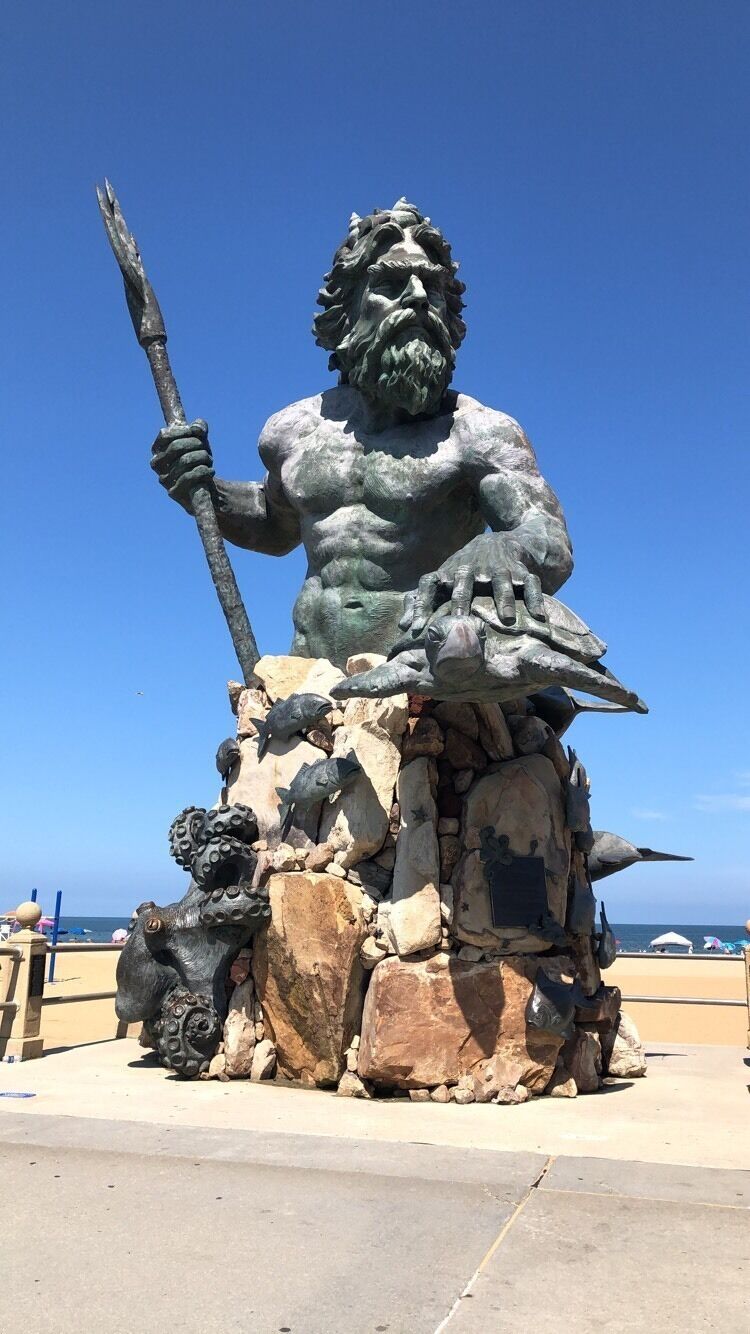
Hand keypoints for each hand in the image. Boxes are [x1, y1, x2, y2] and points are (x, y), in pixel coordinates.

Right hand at [150, 419, 214, 510]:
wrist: (205, 484)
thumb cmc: (199, 458)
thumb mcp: (200, 439)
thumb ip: (199, 428)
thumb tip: (197, 427)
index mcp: (158, 449)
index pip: (165, 434)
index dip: (184, 431)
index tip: (197, 433)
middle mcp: (156, 463)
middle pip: (176, 446)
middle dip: (197, 444)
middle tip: (206, 449)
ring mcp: (163, 479)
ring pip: (185, 460)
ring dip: (203, 458)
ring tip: (209, 461)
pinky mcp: (173, 492)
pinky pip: (189, 477)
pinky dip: (203, 471)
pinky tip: (209, 472)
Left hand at [400, 533, 545, 632]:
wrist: (503, 541)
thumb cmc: (467, 569)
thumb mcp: (444, 580)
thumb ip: (423, 602)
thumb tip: (403, 628)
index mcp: (449, 573)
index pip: (429, 585)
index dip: (421, 605)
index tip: (416, 630)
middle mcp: (472, 569)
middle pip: (464, 583)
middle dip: (462, 600)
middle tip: (460, 621)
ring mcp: (498, 568)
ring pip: (501, 582)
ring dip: (503, 599)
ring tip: (507, 620)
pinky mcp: (522, 569)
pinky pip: (530, 582)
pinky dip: (534, 598)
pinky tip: (539, 615)